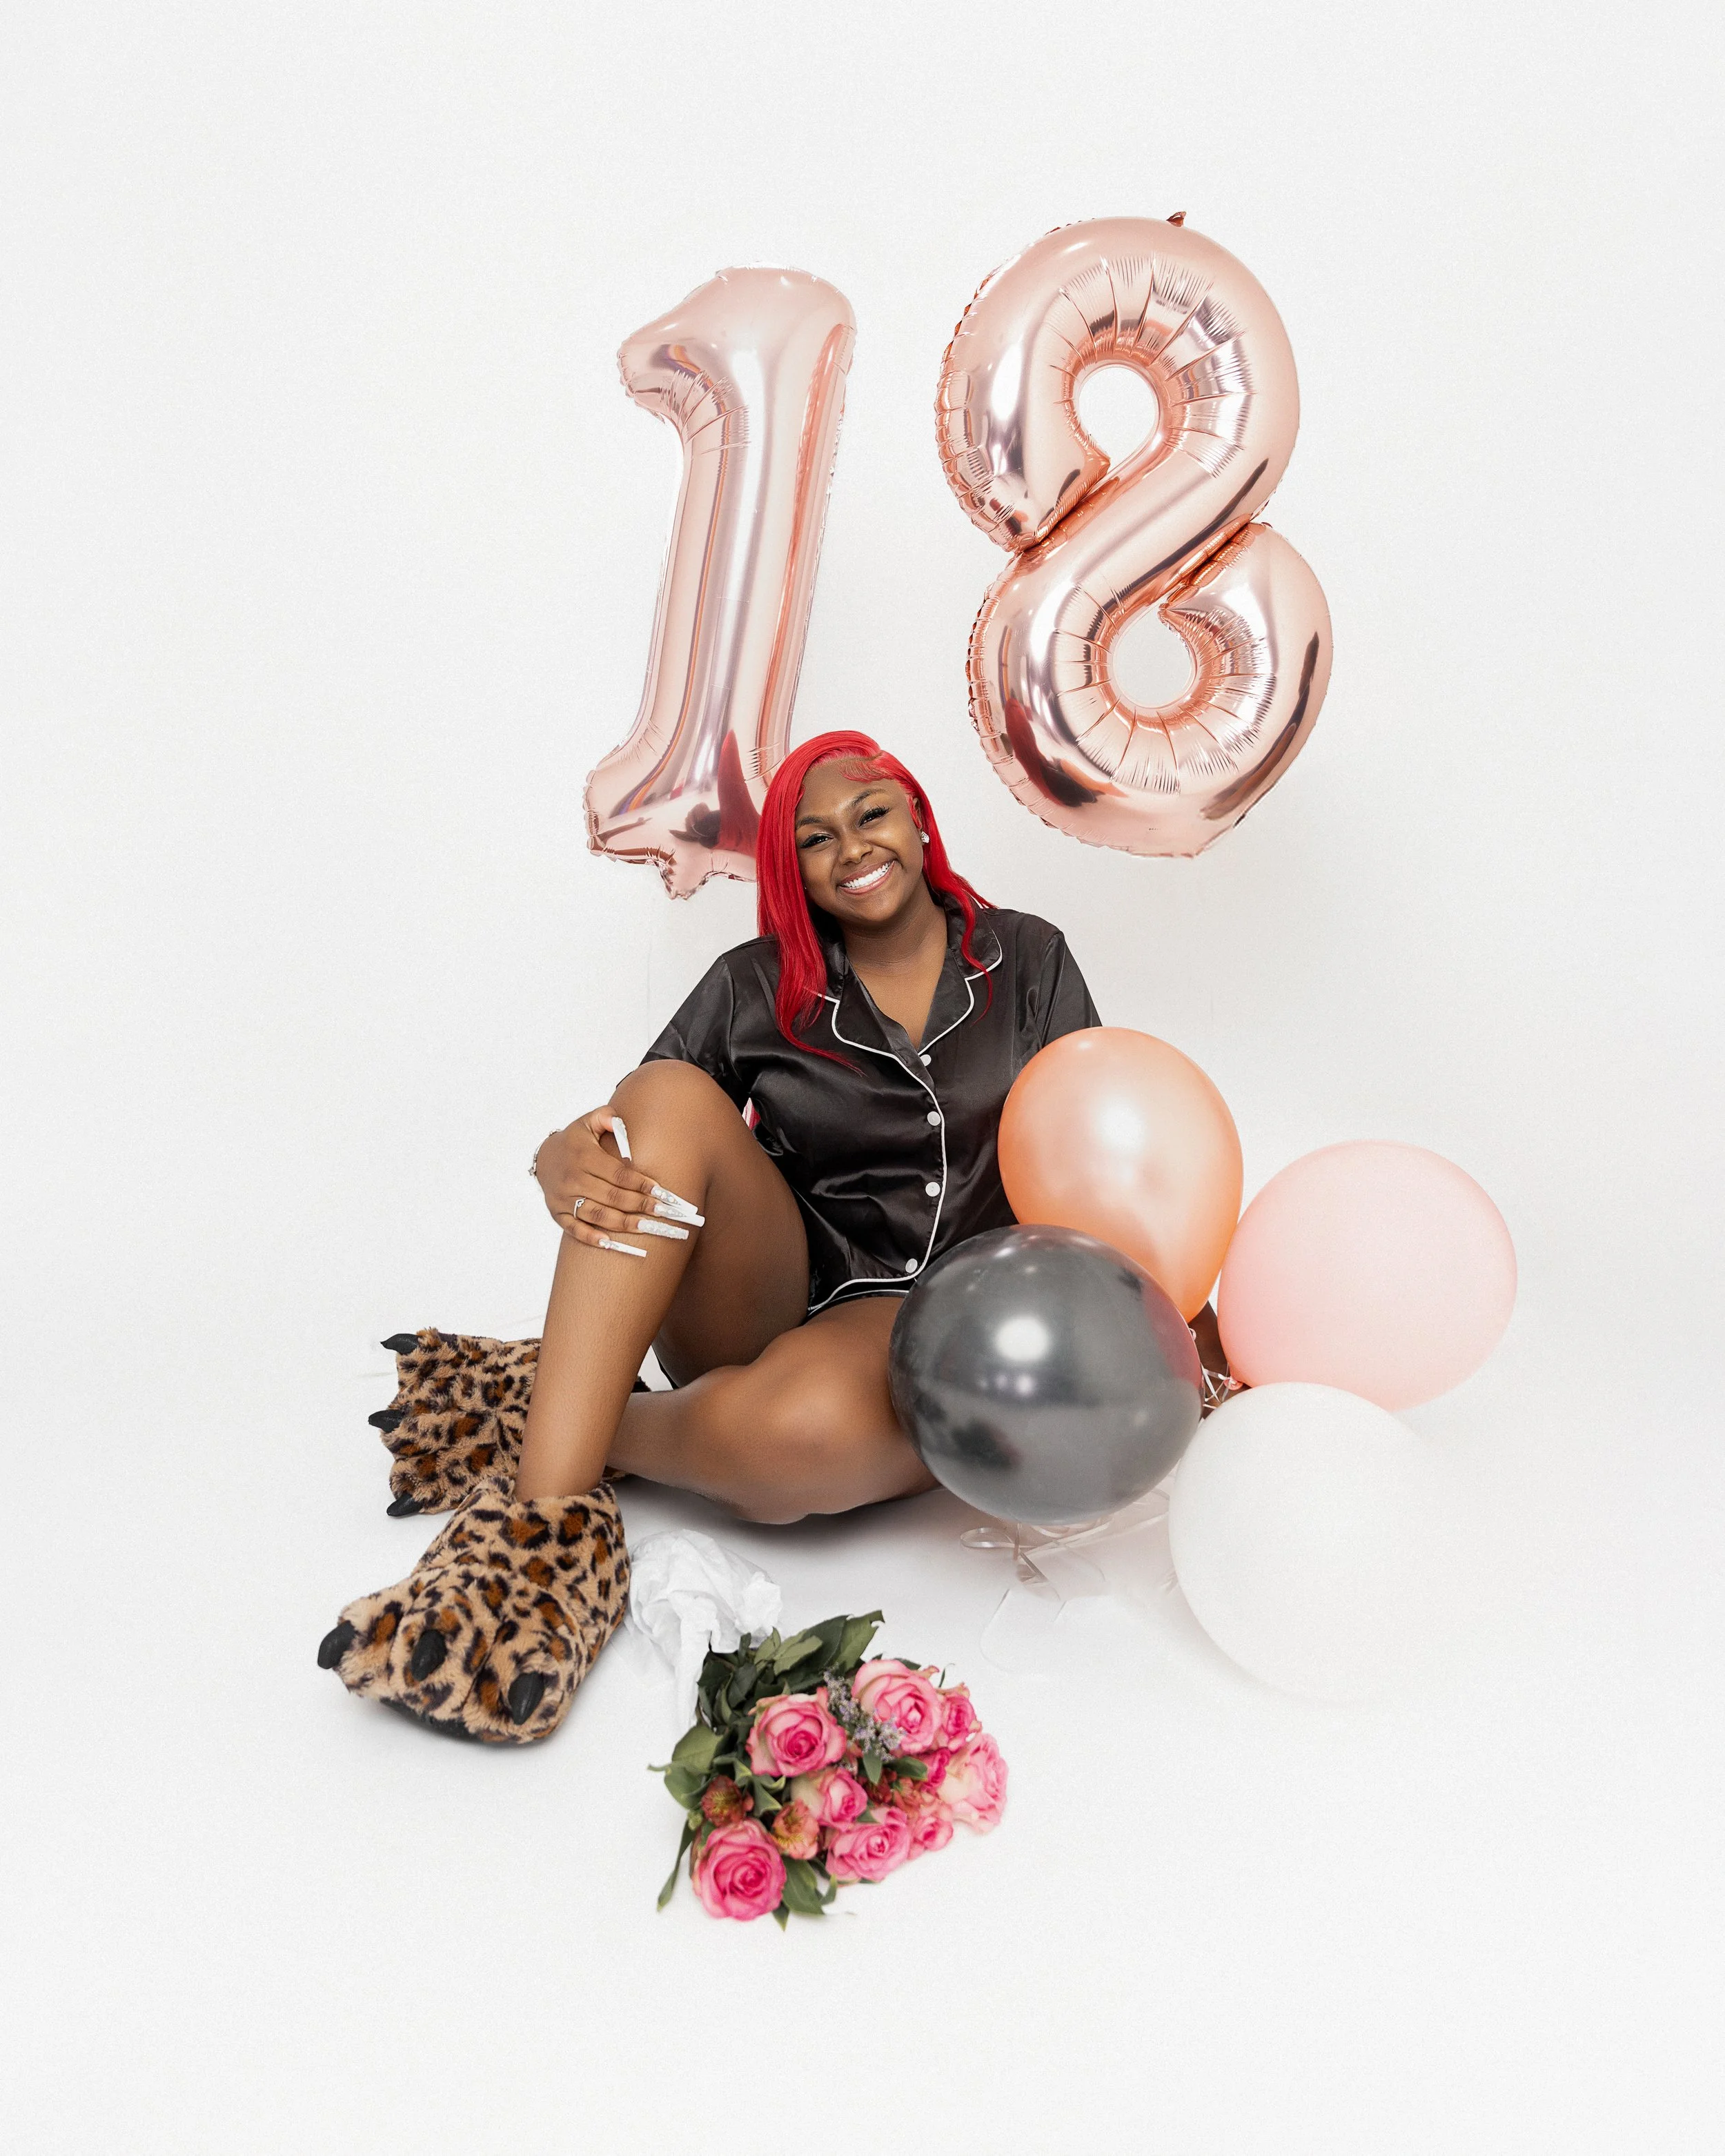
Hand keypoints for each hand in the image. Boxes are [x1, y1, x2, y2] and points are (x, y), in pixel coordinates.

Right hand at [531, 1108, 703, 1258]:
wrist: (543, 1158)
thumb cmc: (575, 1140)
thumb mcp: (588, 1121)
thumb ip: (606, 1117)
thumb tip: (618, 1120)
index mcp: (583, 1156)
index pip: (617, 1173)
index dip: (640, 1184)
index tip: (662, 1192)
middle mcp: (573, 1179)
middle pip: (612, 1197)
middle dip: (641, 1205)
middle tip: (666, 1213)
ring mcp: (564, 1199)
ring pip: (598, 1215)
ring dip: (625, 1224)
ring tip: (649, 1228)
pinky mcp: (557, 1213)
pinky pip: (575, 1229)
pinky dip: (591, 1238)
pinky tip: (610, 1244)